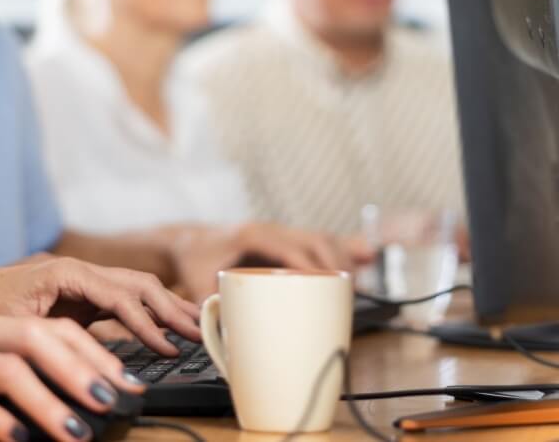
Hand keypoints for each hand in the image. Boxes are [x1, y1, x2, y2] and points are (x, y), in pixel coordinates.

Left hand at [0, 258, 200, 355]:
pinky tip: (166, 330)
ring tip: (196, 328)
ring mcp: (85, 283)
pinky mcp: (84, 297)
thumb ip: (49, 338)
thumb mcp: (11, 323)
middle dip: (171, 309)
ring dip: (167, 308)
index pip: (119, 296)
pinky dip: (149, 314)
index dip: (146, 323)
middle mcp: (81, 272)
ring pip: (137, 290)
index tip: (167, 347)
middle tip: (199, 333)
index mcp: (67, 272)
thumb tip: (84, 364)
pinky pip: (125, 302)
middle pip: (138, 285)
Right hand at [0, 313, 143, 441]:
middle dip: (84, 370)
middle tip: (116, 401)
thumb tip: (71, 404)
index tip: (129, 384)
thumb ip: (15, 377)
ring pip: (8, 367)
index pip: (57, 329)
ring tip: (76, 431)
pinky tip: (15, 438)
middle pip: (40, 338)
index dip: (97, 354)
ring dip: (48, 400)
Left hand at [169, 223, 368, 299]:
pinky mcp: (289, 241)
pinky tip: (367, 255)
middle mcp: (271, 229)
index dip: (309, 263)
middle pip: (313, 240)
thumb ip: (208, 303)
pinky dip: (344, 248)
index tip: (326, 282)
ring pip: (321, 237)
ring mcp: (283, 232)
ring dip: (343, 257)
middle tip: (349, 292)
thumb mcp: (197, 281)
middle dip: (336, 263)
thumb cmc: (196, 260)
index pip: (288, 246)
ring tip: (357, 285)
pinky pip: (321, 241)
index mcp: (252, 234)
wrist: (191, 240)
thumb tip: (224, 329)